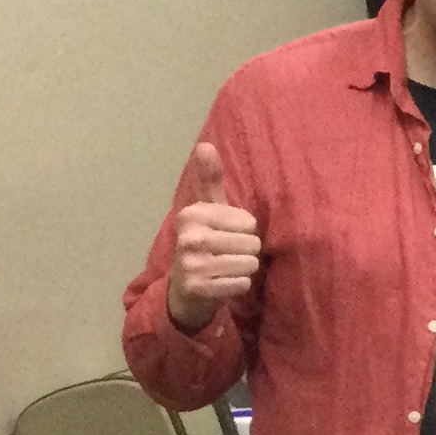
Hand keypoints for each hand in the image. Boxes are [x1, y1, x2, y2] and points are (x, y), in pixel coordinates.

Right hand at [163, 141, 261, 332]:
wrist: (183, 290)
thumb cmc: (204, 243)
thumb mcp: (206, 210)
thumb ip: (209, 179)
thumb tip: (204, 144)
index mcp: (192, 214)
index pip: (249, 222)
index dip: (244, 231)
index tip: (224, 236)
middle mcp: (188, 237)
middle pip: (252, 243)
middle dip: (245, 252)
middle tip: (225, 255)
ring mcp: (191, 264)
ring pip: (249, 264)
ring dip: (243, 269)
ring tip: (224, 268)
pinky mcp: (198, 288)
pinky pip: (241, 284)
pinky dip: (237, 286)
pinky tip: (221, 284)